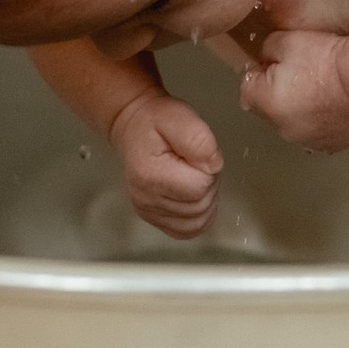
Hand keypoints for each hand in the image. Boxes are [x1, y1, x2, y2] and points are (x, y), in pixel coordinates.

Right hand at [110, 85, 224, 239]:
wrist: (135, 127)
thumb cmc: (156, 121)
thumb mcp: (179, 117)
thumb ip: (199, 140)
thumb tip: (214, 166)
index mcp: (150, 175)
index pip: (199, 187)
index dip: (208, 170)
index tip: (196, 154)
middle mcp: (146, 200)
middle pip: (200, 207)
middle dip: (208, 184)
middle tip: (196, 162)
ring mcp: (148, 213)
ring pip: (197, 222)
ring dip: (205, 200)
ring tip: (193, 176)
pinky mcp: (153, 219)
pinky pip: (187, 230)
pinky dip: (197, 216)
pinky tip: (192, 195)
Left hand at [238, 27, 348, 154]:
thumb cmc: (325, 59)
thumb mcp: (287, 41)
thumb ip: (265, 49)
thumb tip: (264, 59)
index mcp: (266, 103)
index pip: (247, 88)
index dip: (260, 72)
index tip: (277, 62)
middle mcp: (281, 128)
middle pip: (268, 108)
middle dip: (277, 93)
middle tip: (303, 73)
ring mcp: (306, 141)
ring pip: (292, 123)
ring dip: (298, 110)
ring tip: (321, 89)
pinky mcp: (330, 146)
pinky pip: (315, 133)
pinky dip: (319, 122)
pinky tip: (333, 105)